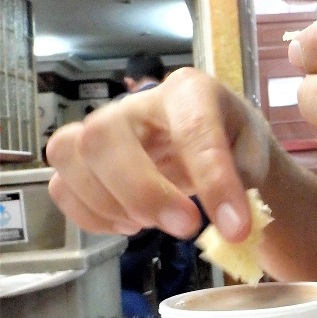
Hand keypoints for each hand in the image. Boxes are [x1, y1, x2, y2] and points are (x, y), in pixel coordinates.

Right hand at [46, 68, 270, 241]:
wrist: (216, 144)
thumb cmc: (233, 145)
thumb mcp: (254, 155)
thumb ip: (243, 182)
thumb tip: (227, 225)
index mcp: (189, 90)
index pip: (192, 128)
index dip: (213, 181)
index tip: (235, 227)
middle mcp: (137, 102)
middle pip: (105, 136)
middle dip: (143, 192)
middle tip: (186, 227)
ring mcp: (103, 126)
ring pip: (71, 155)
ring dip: (111, 204)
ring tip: (153, 223)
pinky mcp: (83, 159)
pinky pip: (62, 187)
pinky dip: (92, 217)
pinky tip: (131, 224)